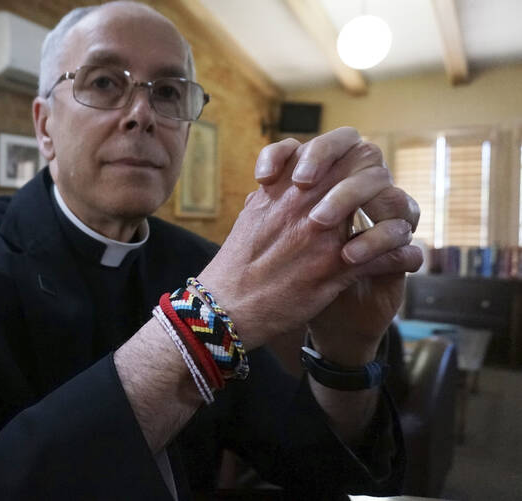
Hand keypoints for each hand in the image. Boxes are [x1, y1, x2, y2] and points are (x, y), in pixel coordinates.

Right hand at [254, 128, 422, 363]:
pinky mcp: (336, 272)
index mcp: (288, 187)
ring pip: (387, 204)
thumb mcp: (252, 214)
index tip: (354, 173)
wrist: (228, 306)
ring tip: (398, 226)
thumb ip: (273, 192)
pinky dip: (402, 255)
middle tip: (378, 198)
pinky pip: (387, 255)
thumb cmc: (237, 263)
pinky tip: (407, 258)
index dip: (355, 154)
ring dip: (397, 214)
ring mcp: (325, 237)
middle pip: (368, 165)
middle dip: (380, 178)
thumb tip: (282, 178)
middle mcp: (309, 204)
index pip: (339, 145)